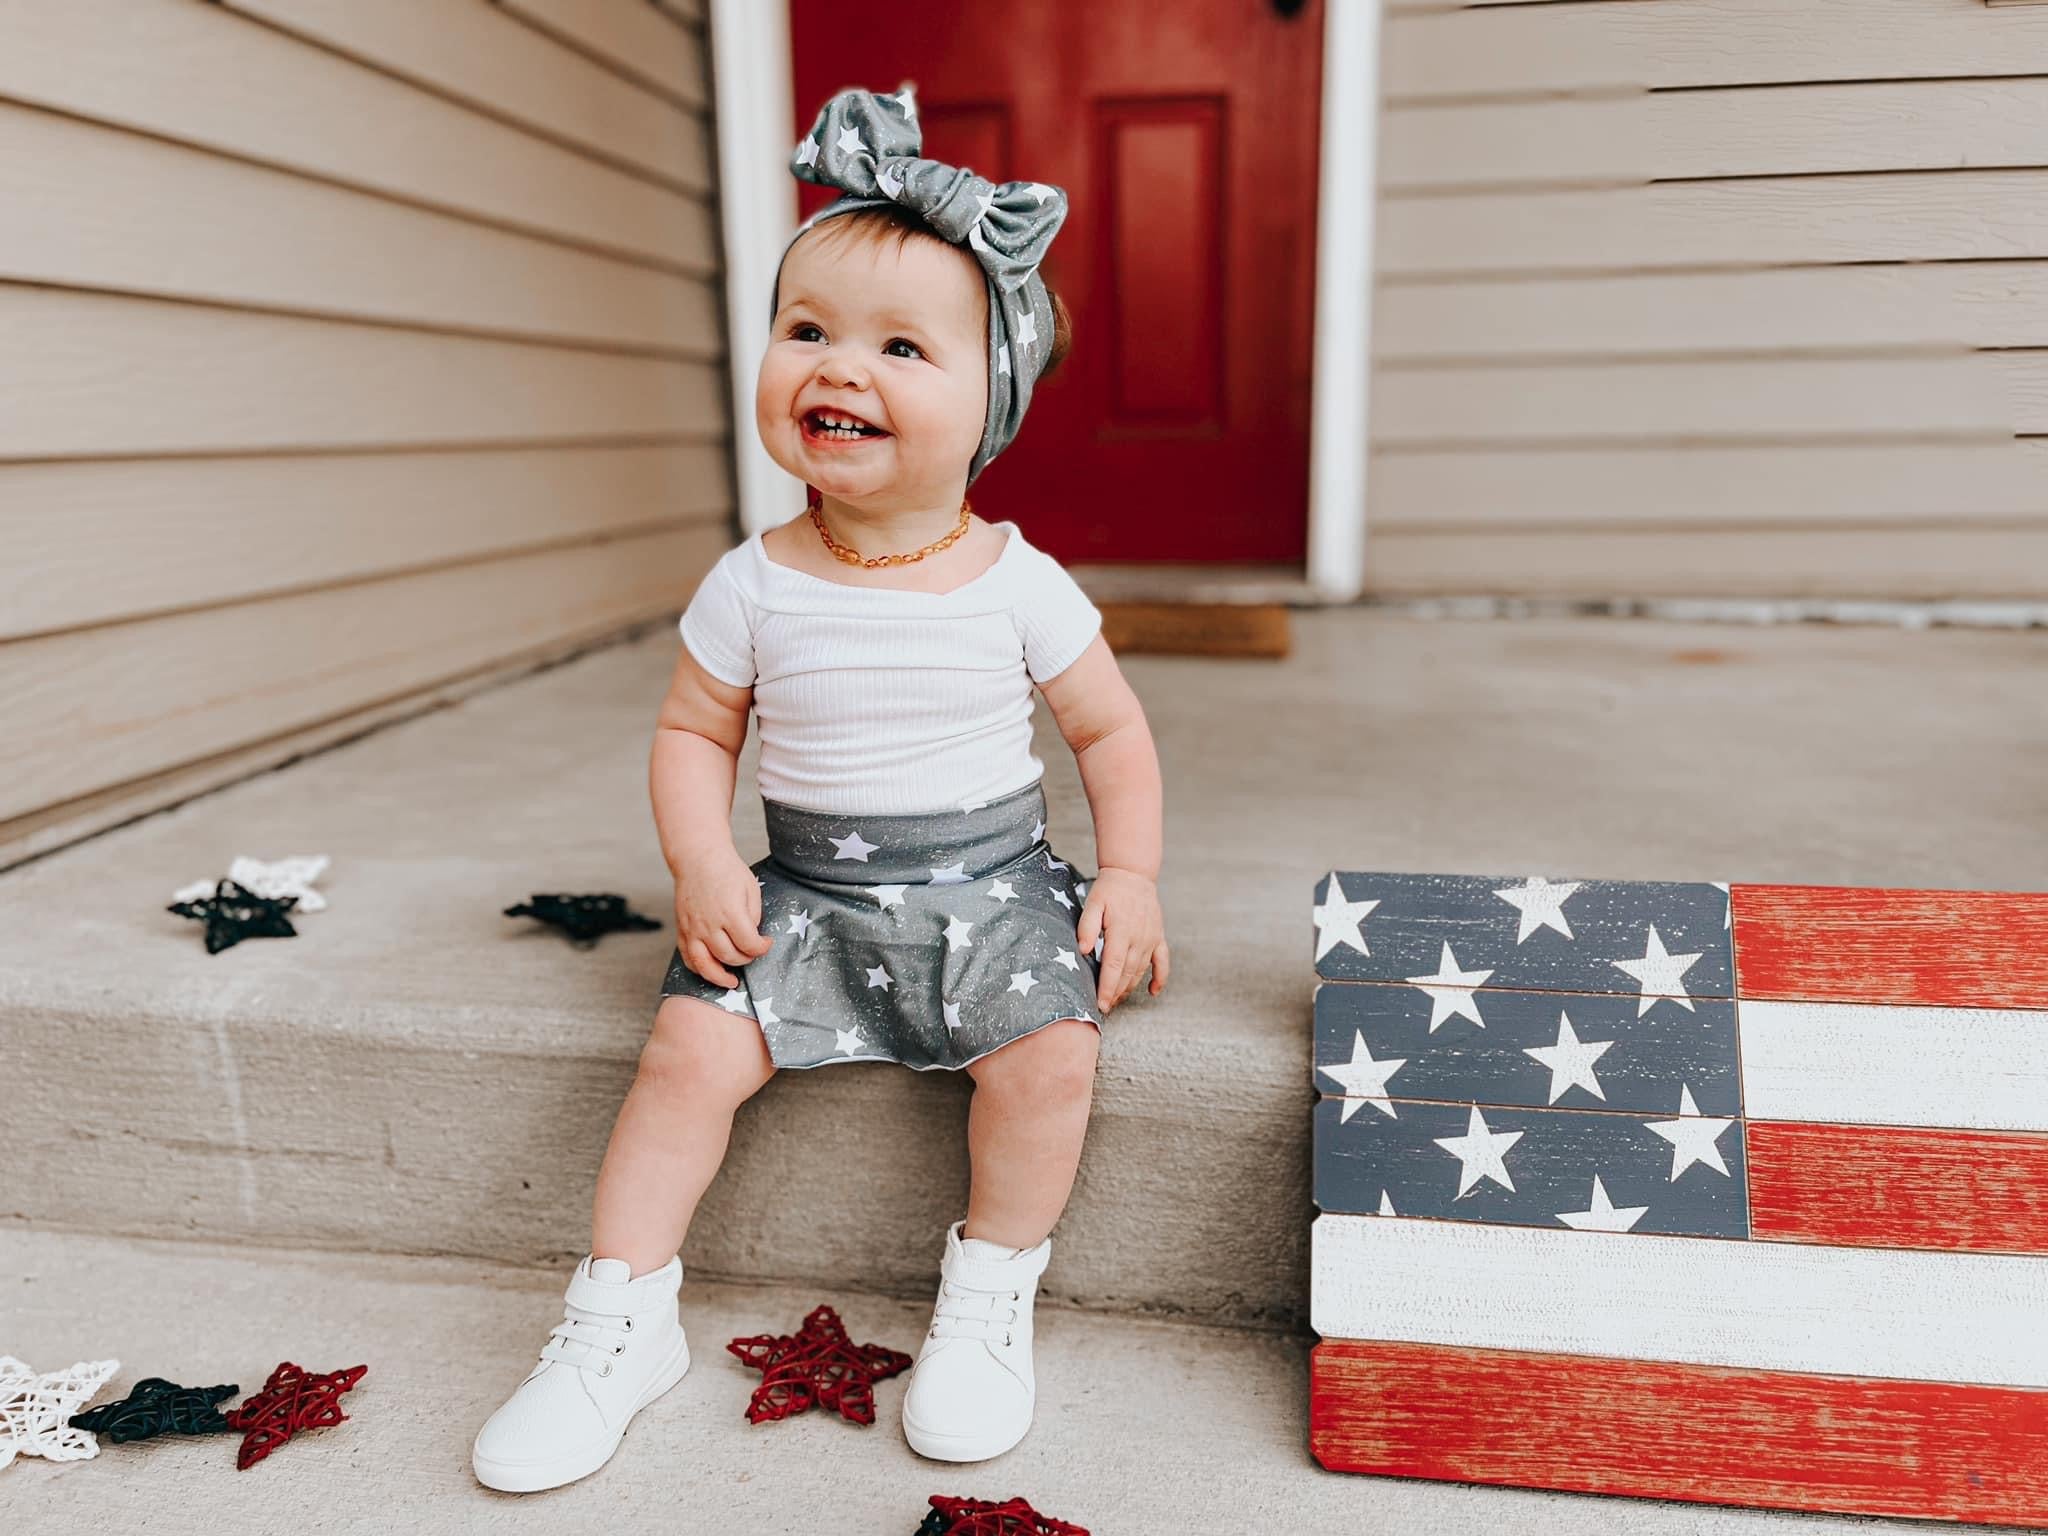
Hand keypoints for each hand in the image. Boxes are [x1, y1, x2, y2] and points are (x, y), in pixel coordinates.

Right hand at [674, 848, 773, 988]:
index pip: (749, 944)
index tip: (766, 944)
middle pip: (730, 956)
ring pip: (705, 964)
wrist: (698, 858)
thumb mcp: (751, 889)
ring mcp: (693, 928)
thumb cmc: (727, 871)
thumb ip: (753, 917)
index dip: (762, 948)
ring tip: (731, 982)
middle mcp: (709, 924)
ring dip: (720, 977)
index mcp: (731, 912)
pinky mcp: (682, 929)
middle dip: (746, 959)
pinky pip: (688, 957)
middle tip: (752, 954)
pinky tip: (710, 970)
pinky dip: (699, 968)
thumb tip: (752, 938)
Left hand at [1075, 865, 1167, 1013]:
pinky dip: (1160, 979)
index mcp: (1121, 931)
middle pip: (1127, 974)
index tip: (1100, 1004)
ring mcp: (1151, 939)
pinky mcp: (1159, 937)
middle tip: (1104, 1007)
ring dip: (1129, 988)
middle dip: (1115, 993)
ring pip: (1141, 971)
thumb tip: (1083, 950)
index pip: (1114, 966)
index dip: (1107, 988)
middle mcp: (1139, 938)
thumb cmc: (1109, 890)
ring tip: (1117, 1001)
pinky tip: (1154, 992)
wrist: (1133, 874)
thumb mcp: (1093, 903)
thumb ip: (1087, 926)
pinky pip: (1163, 962)